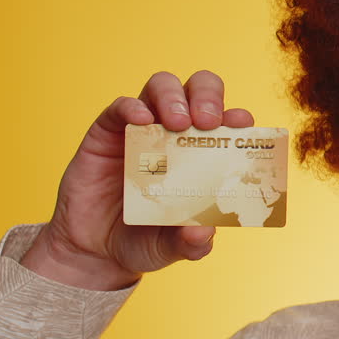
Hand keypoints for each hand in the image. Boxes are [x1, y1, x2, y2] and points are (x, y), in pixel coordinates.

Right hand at [22, 71, 255, 289]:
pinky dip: (132, 107)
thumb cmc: (145, 241)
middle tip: (207, 121)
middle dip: (208, 96)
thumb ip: (192, 242)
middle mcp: (178, 134)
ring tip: (177, 122)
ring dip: (173, 97)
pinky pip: (121, 107)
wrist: (96, 252)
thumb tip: (204, 232)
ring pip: (162, 87)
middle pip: (199, 90)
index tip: (242, 124)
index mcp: (205, 153)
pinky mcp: (108, 132)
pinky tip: (141, 120)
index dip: (237, 118)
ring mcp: (144, 129)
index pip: (228, 122)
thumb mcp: (174, 248)